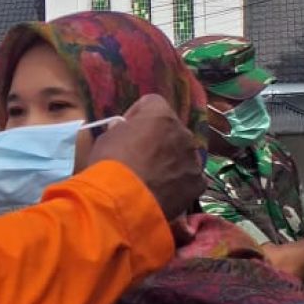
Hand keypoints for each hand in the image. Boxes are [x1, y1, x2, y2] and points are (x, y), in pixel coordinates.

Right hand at [87, 95, 203, 219]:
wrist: (123, 200)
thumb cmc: (110, 164)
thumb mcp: (106, 139)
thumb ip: (120, 130)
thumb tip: (124, 128)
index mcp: (159, 115)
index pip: (152, 103)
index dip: (137, 115)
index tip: (126, 128)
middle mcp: (182, 132)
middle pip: (171, 129)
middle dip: (158, 138)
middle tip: (140, 155)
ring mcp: (193, 158)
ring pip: (183, 153)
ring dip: (170, 160)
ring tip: (152, 177)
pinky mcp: (197, 183)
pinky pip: (189, 177)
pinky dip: (179, 183)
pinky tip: (163, 192)